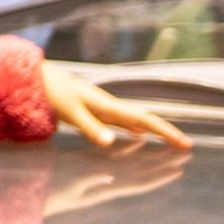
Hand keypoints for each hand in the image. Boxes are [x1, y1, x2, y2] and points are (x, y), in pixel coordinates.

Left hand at [40, 64, 193, 150]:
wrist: (37, 76)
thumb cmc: (52, 93)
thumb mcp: (70, 112)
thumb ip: (90, 127)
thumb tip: (111, 143)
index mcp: (108, 107)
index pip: (145, 120)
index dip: (166, 132)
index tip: (186, 143)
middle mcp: (110, 106)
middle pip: (145, 121)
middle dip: (165, 133)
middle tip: (185, 147)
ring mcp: (103, 107)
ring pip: (136, 121)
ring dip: (153, 132)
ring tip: (168, 143)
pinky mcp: (94, 108)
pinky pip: (123, 122)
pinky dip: (136, 129)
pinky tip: (138, 135)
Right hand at [44, 155, 192, 219]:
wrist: (28, 199)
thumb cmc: (45, 195)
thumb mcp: (67, 187)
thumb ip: (89, 181)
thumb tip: (111, 177)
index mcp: (103, 186)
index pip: (137, 182)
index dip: (158, 176)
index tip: (178, 169)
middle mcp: (105, 182)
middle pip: (141, 173)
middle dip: (163, 165)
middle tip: (186, 156)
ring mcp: (97, 175)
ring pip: (131, 165)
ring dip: (151, 158)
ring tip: (169, 150)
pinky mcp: (87, 166)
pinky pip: (114, 157)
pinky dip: (128, 149)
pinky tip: (136, 141)